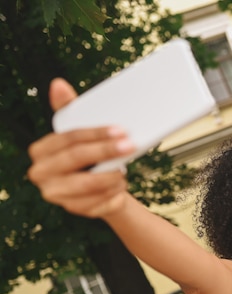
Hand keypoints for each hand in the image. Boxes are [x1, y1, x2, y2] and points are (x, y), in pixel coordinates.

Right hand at [27, 78, 135, 217]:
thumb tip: (58, 84)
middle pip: (76, 159)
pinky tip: (121, 189)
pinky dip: (114, 196)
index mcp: (41, 151)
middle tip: (129, 146)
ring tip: (124, 172)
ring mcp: (56, 195)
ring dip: (112, 177)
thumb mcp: (81, 133)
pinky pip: (98, 204)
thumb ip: (69, 109)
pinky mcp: (74, 210)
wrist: (100, 189)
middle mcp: (42, 174)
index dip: (95, 134)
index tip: (120, 130)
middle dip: (105, 151)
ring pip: (87, 184)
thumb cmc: (89, 157)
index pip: (67, 138)